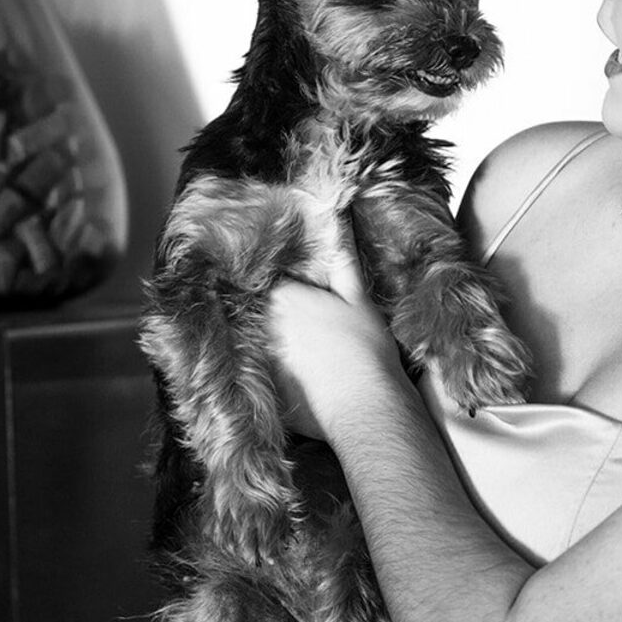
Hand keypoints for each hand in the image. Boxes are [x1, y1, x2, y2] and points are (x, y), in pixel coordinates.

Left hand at [268, 213, 399, 440]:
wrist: (365, 407)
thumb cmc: (366, 349)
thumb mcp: (358, 297)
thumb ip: (342, 256)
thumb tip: (336, 214)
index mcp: (282, 295)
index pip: (271, 282)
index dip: (287, 290)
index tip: (304, 301)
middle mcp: (260, 324)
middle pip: (259, 312)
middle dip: (274, 316)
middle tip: (307, 331)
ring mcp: (256, 358)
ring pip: (256, 342)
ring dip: (269, 343)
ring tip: (304, 356)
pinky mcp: (260, 388)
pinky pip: (259, 374)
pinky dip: (271, 373)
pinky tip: (297, 380)